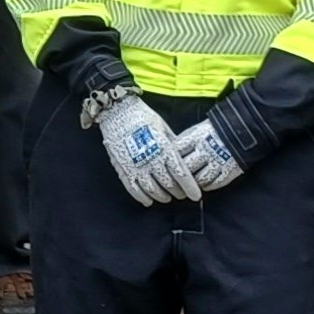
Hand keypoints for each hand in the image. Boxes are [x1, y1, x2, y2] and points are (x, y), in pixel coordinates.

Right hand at [92, 92, 197, 207]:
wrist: (117, 111)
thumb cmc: (143, 117)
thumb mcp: (164, 128)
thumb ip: (174, 145)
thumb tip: (183, 157)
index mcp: (164, 149)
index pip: (182, 174)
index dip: (190, 188)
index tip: (196, 196)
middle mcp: (152, 160)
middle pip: (169, 185)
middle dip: (178, 192)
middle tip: (182, 194)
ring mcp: (136, 166)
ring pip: (153, 190)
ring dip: (162, 196)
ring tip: (167, 197)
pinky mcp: (123, 169)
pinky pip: (134, 189)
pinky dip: (143, 198)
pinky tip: (149, 201)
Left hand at [169, 117, 244, 195]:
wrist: (242, 129)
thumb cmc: (214, 130)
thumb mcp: (197, 130)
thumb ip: (184, 142)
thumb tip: (169, 156)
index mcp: (195, 138)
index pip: (176, 153)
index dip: (169, 161)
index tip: (165, 167)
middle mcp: (205, 150)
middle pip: (186, 168)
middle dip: (178, 177)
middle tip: (173, 184)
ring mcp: (217, 161)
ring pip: (198, 179)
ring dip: (192, 184)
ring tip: (188, 187)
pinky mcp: (228, 170)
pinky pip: (213, 184)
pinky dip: (206, 186)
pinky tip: (202, 185)